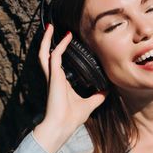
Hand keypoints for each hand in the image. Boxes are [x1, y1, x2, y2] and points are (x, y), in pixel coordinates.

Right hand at [34, 25, 107, 152]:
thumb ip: (98, 96)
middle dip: (48, 40)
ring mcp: (52, 76)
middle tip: (54, 28)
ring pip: (44, 52)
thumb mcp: (90, 104)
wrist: (62, 126)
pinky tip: (65, 37)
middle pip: (47, 54)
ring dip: (47, 39)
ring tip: (51, 26)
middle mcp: (54, 77)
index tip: (68, 40)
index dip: (60, 50)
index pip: (57, 62)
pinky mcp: (53, 77)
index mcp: (60, 82)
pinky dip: (59, 46)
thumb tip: (108, 91)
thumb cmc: (71, 118)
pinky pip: (54, 56)